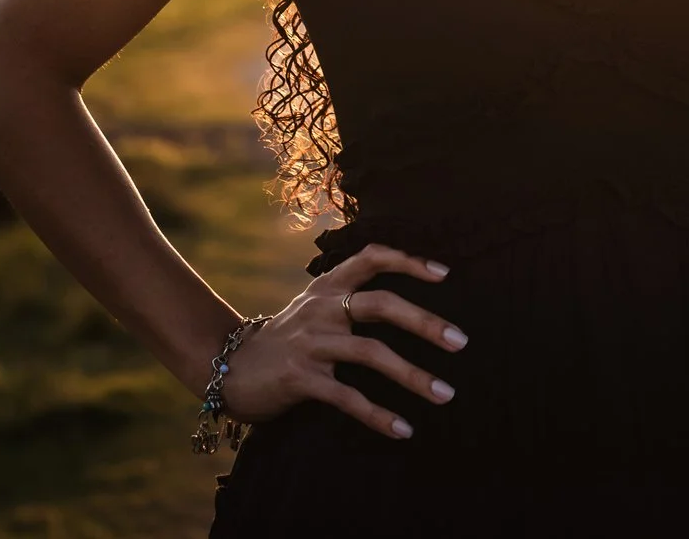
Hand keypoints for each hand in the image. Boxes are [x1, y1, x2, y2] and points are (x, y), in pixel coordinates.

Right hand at [216, 244, 467, 439]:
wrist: (227, 368)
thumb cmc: (284, 339)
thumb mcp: (313, 308)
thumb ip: (348, 298)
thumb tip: (403, 301)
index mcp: (327, 287)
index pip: (371, 258)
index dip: (408, 262)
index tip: (445, 274)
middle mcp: (321, 308)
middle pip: (380, 304)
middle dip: (424, 322)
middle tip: (461, 342)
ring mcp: (310, 343)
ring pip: (371, 353)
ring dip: (413, 375)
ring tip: (445, 394)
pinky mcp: (300, 378)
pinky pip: (348, 397)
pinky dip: (379, 415)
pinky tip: (403, 429)